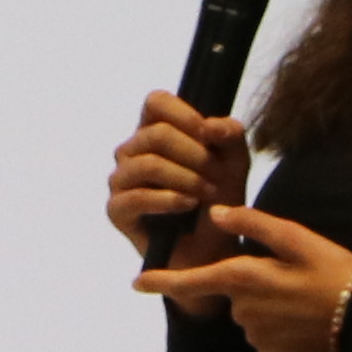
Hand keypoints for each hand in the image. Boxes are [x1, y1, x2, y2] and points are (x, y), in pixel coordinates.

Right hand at [109, 93, 251, 263]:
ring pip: (148, 164)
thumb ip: (229, 134)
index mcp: (154, 131)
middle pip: (156, 134)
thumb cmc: (220, 200)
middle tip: (217, 176)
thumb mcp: (235, 161)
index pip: (156, 101)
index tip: (209, 136)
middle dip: (194, 155)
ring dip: (185, 178)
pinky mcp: (116, 210)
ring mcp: (120, 180)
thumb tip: (209, 126)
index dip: (184, 114)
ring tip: (207, 192)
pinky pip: (138, 197)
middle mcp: (132, 152)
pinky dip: (168, 200)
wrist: (213, 249)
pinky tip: (189, 205)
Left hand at [136, 207, 351, 351]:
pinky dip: (278, 328)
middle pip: (232, 293)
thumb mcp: (297, 238)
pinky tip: (302, 321)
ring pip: (249, 315)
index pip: (193, 280)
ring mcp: (257, 338)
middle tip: (290, 276)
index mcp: (245, 278)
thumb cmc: (333, 272)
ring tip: (301, 297)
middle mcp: (244, 311)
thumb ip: (251, 224)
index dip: (162, 280)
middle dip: (250, 284)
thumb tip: (214, 213)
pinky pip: (264, 338)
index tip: (135, 282)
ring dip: (266, 306)